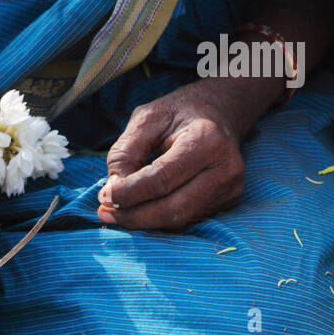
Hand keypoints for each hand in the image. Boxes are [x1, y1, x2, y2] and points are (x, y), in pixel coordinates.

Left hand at [97, 80, 246, 231]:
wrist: (217, 113)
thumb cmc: (178, 114)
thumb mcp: (146, 119)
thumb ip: (125, 152)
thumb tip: (112, 192)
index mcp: (206, 140)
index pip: (163, 178)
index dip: (130, 192)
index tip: (104, 196)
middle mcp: (225, 168)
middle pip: (174, 208)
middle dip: (135, 216)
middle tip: (105, 213)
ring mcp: (230, 188)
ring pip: (181, 219)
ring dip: (144, 221)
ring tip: (117, 213)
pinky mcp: (228, 201)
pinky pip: (188, 219)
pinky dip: (160, 218)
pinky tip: (141, 209)